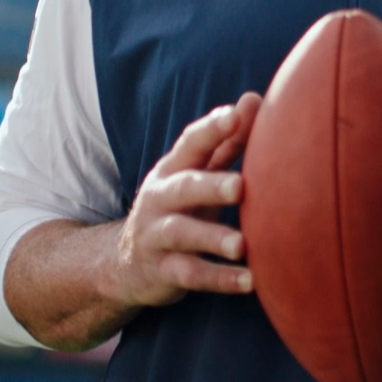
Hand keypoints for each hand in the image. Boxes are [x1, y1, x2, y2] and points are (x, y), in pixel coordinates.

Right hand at [107, 92, 260, 307]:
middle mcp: (160, 198)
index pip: (191, 143)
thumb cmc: (179, 208)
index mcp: (173, 169)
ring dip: (212, 238)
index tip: (236, 116)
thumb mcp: (196, 174)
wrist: (126, 262)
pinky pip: (189, 275)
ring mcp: (156, 235)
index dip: (212, 129)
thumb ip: (226, 142)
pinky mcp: (161, 270)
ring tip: (241, 245)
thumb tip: (255, 99)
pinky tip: (249, 281)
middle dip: (211, 186)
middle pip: (184, 187)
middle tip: (241, 187)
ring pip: (182, 233)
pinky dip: (218, 279)